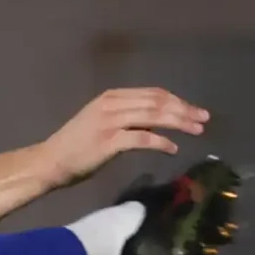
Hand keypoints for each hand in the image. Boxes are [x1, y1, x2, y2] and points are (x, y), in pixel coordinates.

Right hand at [37, 89, 208, 191]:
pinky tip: (172, 149)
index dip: (177, 100)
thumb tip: (154, 120)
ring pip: (153, 117)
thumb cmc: (75, 146)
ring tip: (196, 131)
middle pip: (157, 102)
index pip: (153, 93)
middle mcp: (112, 104)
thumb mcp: (101, 121)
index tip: (195, 110)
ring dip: (178, 123)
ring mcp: (110, 122)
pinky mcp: (109, 141)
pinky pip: (142, 138)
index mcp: (112, 96)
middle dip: (184, 110)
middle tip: (204, 119)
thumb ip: (125, 116)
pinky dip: (161, 142)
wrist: (50, 162)